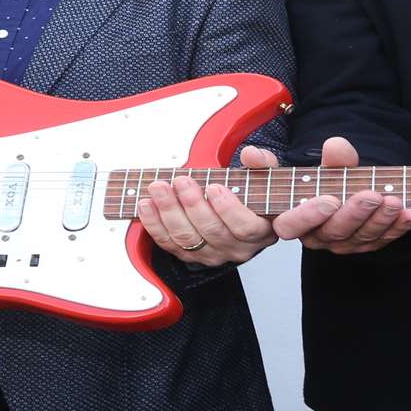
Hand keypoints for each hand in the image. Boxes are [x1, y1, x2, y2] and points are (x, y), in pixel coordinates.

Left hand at [137, 170, 277, 266]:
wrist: (238, 209)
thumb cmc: (250, 193)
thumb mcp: (262, 174)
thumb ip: (261, 163)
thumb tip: (250, 154)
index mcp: (260, 231)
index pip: (246, 227)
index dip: (229, 209)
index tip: (214, 187)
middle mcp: (236, 248)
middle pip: (212, 232)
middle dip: (192, 204)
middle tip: (181, 181)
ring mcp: (212, 253)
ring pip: (188, 238)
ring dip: (170, 211)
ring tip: (159, 188)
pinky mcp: (190, 255)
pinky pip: (169, 244)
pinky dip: (155, 225)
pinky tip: (147, 206)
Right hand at [251, 137, 410, 253]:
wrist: (333, 190)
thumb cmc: (311, 181)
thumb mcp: (293, 167)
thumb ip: (277, 162)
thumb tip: (253, 153)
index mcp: (292, 221)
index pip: (292, 225)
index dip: (309, 215)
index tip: (328, 199)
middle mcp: (317, 236)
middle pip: (334, 232)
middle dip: (355, 214)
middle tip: (371, 195)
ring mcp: (343, 243)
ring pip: (362, 237)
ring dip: (381, 219)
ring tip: (395, 199)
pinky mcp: (366, 243)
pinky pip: (383, 239)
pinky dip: (399, 227)